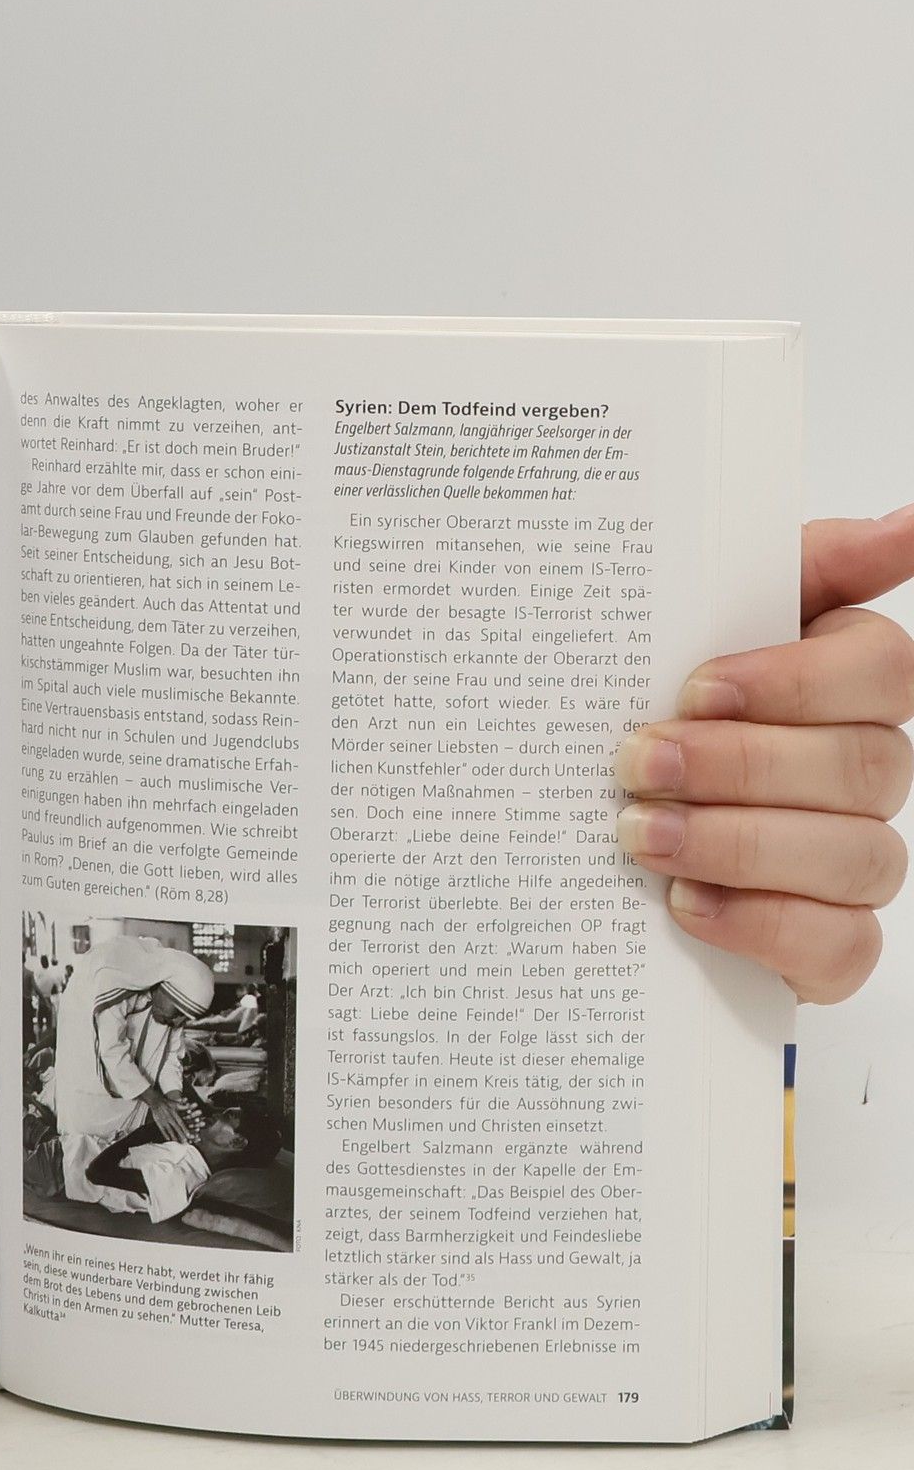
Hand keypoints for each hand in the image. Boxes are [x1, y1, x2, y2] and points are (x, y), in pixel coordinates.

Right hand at [144, 1088, 194, 1144]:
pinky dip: (165, 1135)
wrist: (156, 1101)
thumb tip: (190, 1107)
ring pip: (169, 1130)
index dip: (185, 1129)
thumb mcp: (176, 1103)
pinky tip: (168, 1140)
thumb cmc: (168, 1103)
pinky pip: (162, 1130)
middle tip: (185, 1141)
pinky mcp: (159, 1123)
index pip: (180, 1122)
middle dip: (181, 1134)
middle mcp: (169, 1118)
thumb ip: (184, 1106)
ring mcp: (163, 1121)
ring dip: (174, 1136)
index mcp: (174, 1113)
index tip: (189, 1135)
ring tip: (178, 1142)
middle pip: (176, 1127)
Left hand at [615, 508, 913, 1002]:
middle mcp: (867, 771)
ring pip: (852, 853)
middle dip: (737, 765)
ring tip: (639, 836)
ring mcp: (855, 861)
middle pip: (862, 762)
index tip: (697, 687)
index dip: (793, 680)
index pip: (882, 667)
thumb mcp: (686, 633)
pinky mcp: (829, 947)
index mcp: (844, 686)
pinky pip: (838, 944)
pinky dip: (761, 924)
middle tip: (638, 765)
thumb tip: (904, 523)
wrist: (587, 845)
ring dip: (735, 843)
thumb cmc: (653, 723)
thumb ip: (790, 569)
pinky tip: (686, 906)